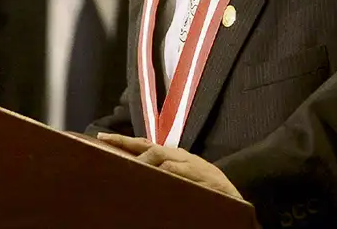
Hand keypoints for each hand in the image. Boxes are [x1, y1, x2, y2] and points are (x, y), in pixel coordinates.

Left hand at [97, 133, 242, 199]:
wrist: (234, 198)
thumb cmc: (205, 189)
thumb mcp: (181, 178)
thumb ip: (162, 173)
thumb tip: (137, 172)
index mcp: (173, 157)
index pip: (145, 145)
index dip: (123, 141)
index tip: (101, 138)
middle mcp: (179, 156)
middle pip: (149, 145)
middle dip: (126, 143)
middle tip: (105, 141)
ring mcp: (190, 165)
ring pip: (162, 157)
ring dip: (145, 160)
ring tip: (128, 164)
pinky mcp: (200, 177)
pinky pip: (178, 172)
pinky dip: (166, 172)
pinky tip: (156, 175)